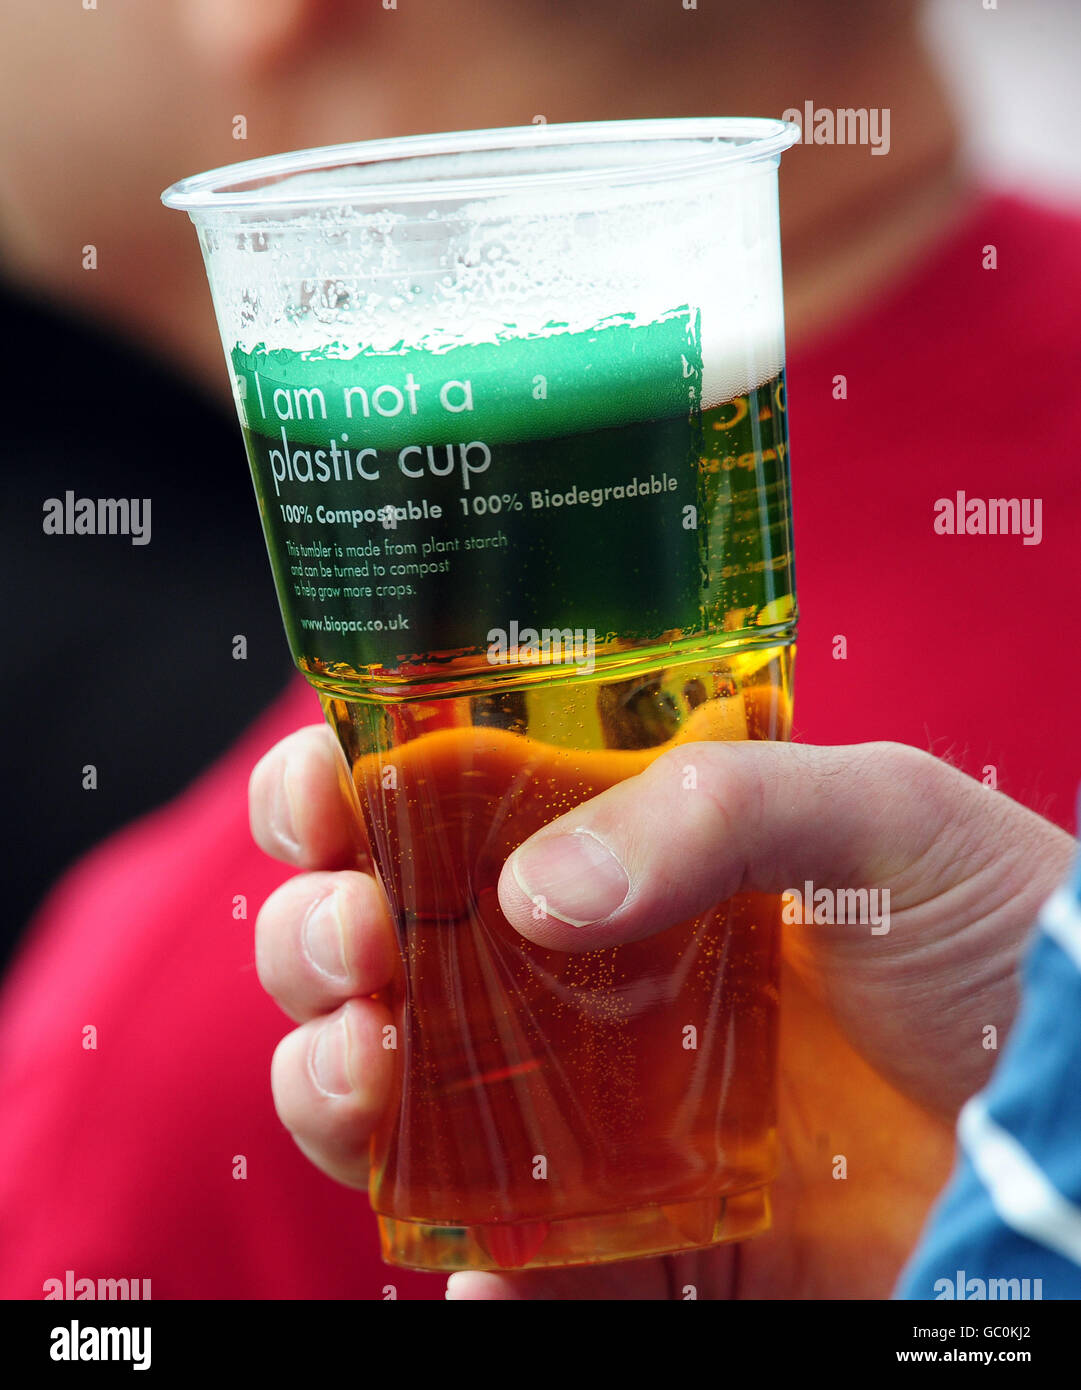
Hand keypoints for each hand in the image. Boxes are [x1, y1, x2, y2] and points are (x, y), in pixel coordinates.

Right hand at [250, 728, 1073, 1298]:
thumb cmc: (1006, 937)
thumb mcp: (884, 810)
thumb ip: (713, 805)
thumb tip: (532, 895)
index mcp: (616, 847)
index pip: (433, 802)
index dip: (345, 790)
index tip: (320, 791)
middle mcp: (579, 973)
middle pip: (377, 949)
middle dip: (313, 936)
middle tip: (355, 941)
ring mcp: (595, 1109)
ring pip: (393, 1098)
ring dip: (330, 1085)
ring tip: (364, 1071)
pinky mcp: (638, 1241)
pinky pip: (499, 1258)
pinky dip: (459, 1264)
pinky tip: (486, 1257)